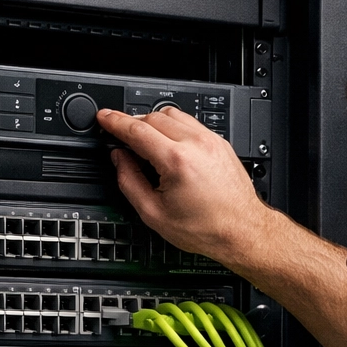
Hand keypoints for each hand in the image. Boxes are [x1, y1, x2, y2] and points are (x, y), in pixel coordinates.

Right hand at [97, 107, 275, 269]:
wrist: (242, 231)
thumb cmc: (206, 228)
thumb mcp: (154, 214)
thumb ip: (129, 182)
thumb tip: (119, 159)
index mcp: (177, 161)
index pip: (137, 130)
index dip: (115, 122)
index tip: (104, 118)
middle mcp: (196, 144)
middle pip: (153, 117)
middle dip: (133, 124)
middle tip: (122, 137)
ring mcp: (210, 140)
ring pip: (172, 114)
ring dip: (153, 122)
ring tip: (145, 142)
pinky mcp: (220, 142)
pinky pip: (190, 123)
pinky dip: (173, 127)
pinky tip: (168, 144)